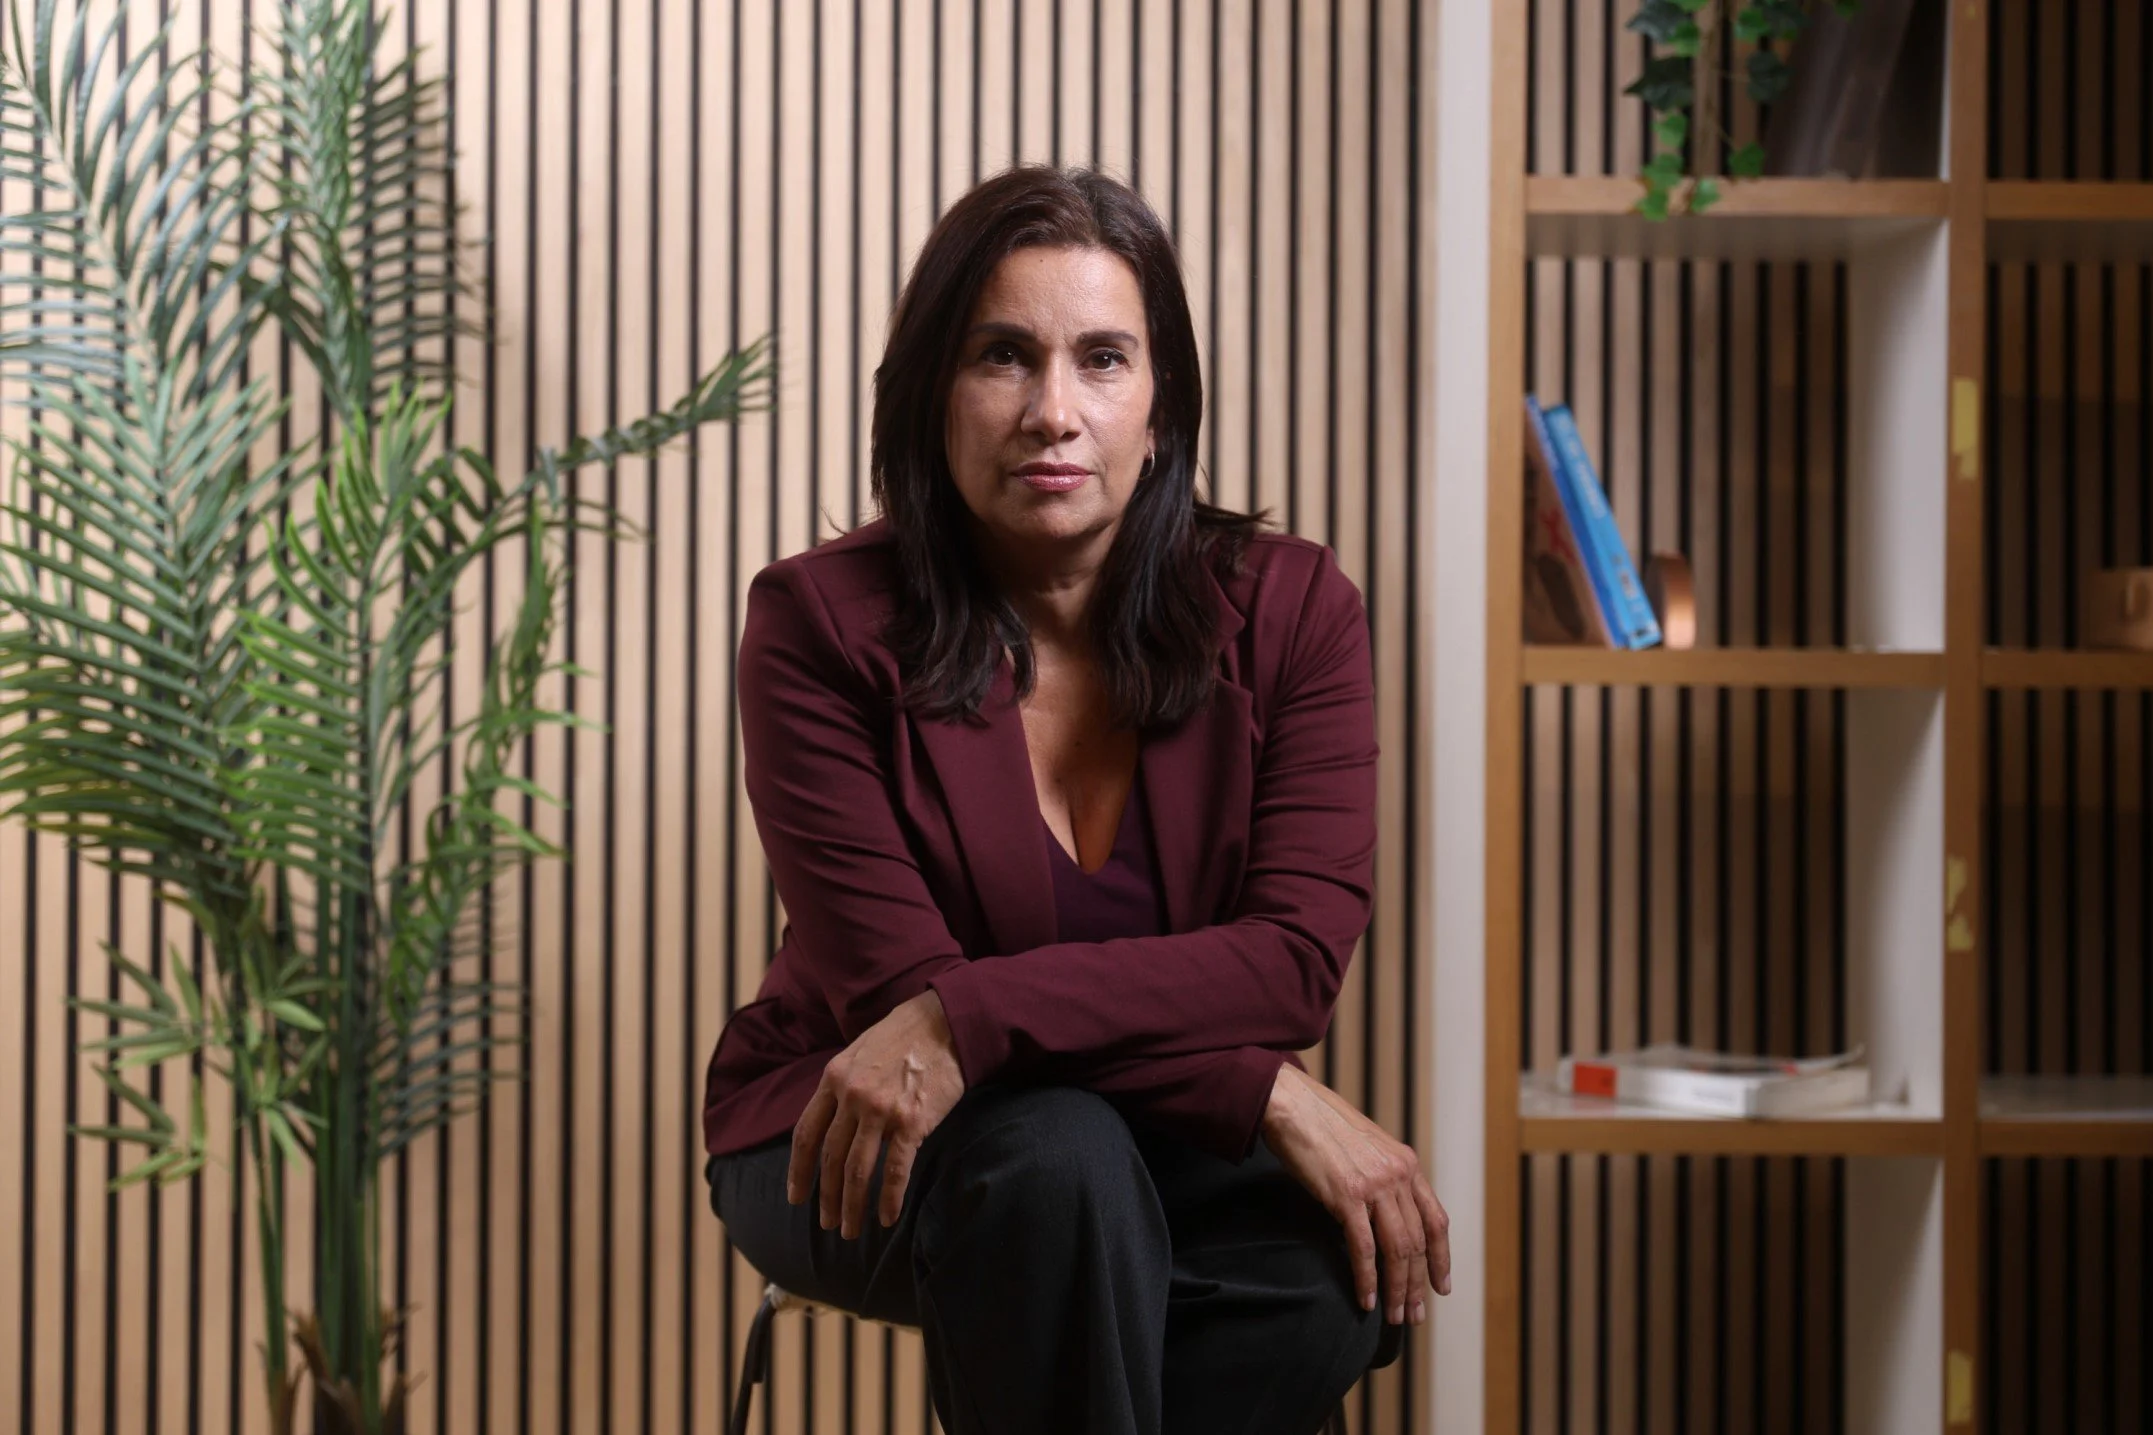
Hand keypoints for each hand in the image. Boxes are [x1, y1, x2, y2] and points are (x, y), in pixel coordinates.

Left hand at [787, 990, 967, 1238]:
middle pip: (831, 1159)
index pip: (806, 1134)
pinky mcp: (913, 1121)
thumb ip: (841, 1085)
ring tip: (850, 1231)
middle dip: (827, 1197)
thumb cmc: (904, 1036)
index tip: (796, 1197)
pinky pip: (895, 1169)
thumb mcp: (858, 1052)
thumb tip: (830, 1120)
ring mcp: (881, 1110)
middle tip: (827, 1224)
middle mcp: (852, 1096)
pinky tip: (886, 1218)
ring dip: (852, 1206)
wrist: (946, 1022)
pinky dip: (888, 1198)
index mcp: (833, 1078)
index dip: (799, 1170)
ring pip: (858, 1171)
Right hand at [1260, 1063, 1450, 1326]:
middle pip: (1417, 1242)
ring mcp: (1374, 1185)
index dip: (1441, 1257)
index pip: (1436, 1220)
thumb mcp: (1367, 1148)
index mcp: (1406, 1163)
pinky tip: (1366, 1298)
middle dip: (1418, 1284)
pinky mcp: (1346, 1195)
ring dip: (1397, 1289)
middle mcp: (1397, 1175)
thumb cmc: (1323, 1126)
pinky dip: (1367, 1278)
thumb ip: (1383, 1178)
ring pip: (1397, 1250)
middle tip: (1414, 1315)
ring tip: (1394, 1315)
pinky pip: (1364, 1247)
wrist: (1293, 1105)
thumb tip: (1386, 1215)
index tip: (1441, 1286)